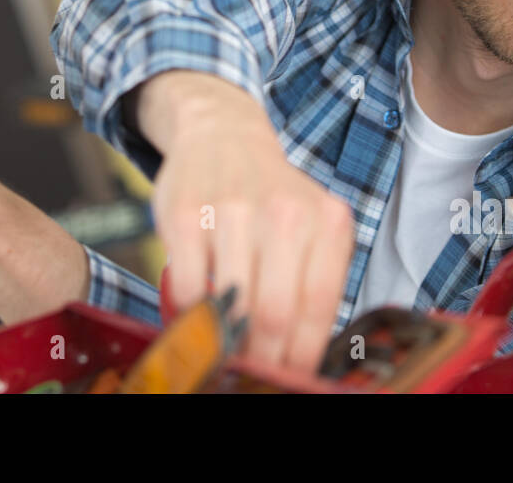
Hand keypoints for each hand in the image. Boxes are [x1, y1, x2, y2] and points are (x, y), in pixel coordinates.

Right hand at [138, 71, 354, 374]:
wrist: (222, 133)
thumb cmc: (271, 194)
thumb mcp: (311, 225)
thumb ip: (312, 284)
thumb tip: (299, 360)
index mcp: (326, 221)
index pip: (317, 310)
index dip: (300, 358)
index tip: (289, 379)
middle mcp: (285, 213)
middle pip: (274, 314)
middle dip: (262, 359)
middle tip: (253, 373)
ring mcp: (233, 212)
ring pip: (230, 305)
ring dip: (225, 339)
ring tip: (225, 348)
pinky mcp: (186, 214)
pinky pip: (187, 286)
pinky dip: (190, 313)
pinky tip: (197, 315)